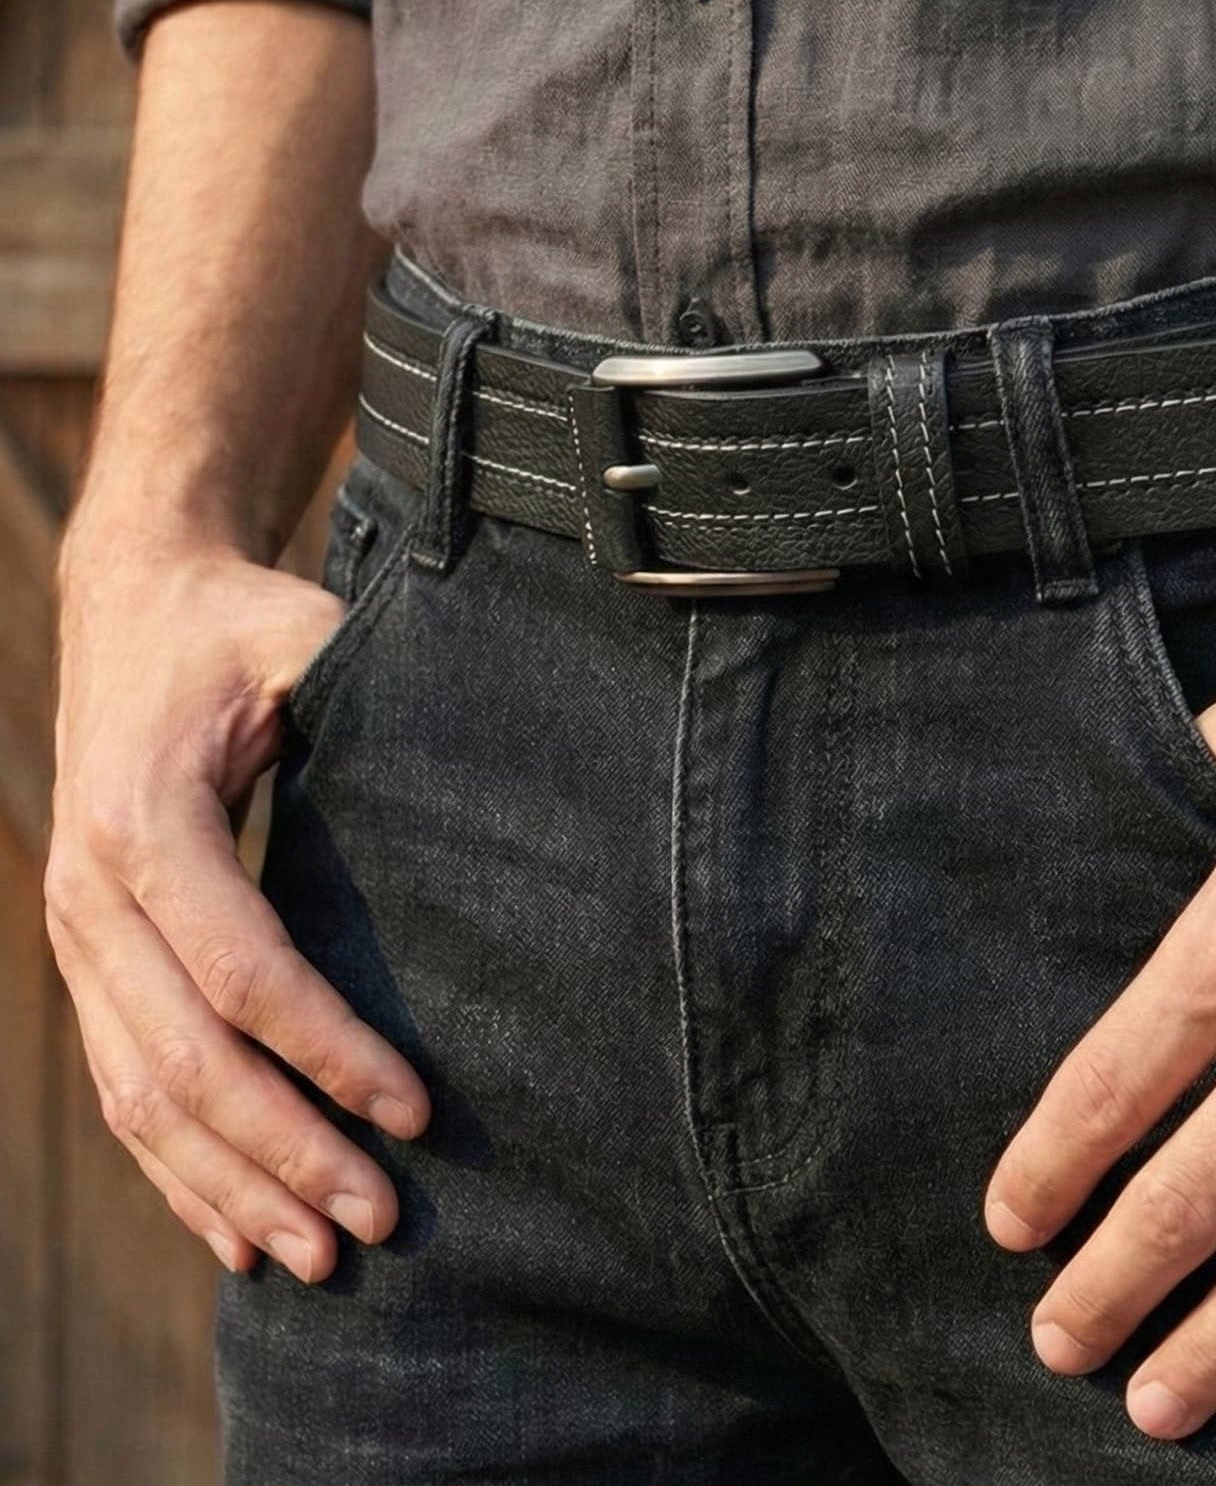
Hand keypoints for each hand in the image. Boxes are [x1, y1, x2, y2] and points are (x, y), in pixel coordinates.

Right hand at [46, 525, 430, 1282]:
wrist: (131, 603)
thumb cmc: (236, 623)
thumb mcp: (301, 633)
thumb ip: (364, 691)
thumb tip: (494, 758)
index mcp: (145, 822)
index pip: (240, 969)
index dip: (327, 1049)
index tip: (415, 1111)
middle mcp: (91, 896)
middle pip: (184, 1060)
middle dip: (283, 1150)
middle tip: (380, 1222)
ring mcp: (75, 938)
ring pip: (140, 1097)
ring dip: (228, 1186)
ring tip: (321, 1258)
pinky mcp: (86, 962)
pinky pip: (119, 1087)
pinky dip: (175, 1171)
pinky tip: (237, 1234)